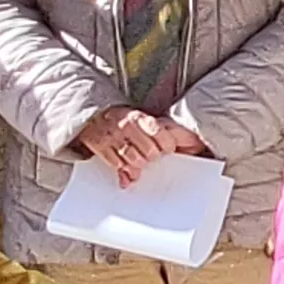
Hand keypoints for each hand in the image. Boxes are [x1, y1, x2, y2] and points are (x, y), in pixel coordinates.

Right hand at [73, 107, 198, 183]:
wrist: (94, 115)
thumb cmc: (124, 121)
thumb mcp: (143, 120)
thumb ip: (161, 131)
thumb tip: (189, 146)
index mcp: (139, 117)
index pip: (159, 132)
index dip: (167, 144)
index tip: (168, 150)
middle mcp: (125, 125)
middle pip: (149, 151)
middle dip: (153, 157)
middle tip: (153, 157)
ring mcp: (112, 136)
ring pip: (133, 159)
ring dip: (139, 165)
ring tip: (140, 163)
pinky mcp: (99, 146)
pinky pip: (116, 164)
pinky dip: (124, 169)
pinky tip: (127, 167)